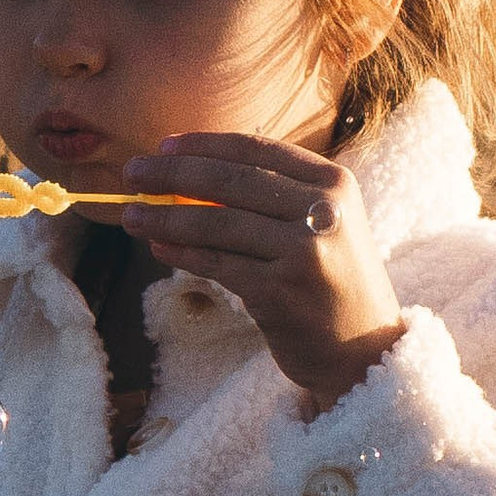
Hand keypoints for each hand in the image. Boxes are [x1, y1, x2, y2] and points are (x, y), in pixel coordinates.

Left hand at [121, 133, 405, 409]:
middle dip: (171, 174)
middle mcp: (323, 210)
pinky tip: (158, 248)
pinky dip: (181, 254)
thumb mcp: (320, 224)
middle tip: (132, 174)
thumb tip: (189, 175)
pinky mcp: (280, 291)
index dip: (203, 145)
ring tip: (131, 215)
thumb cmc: (331, 283)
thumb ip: (271, 197)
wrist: (363, 350)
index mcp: (334, 183)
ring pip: (216, 223)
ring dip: (165, 218)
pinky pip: (216, 264)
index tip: (164, 146)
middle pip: (230, 180)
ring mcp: (303, 251)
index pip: (256, 150)